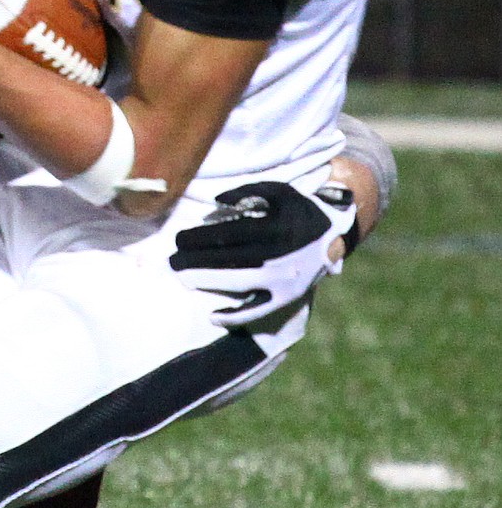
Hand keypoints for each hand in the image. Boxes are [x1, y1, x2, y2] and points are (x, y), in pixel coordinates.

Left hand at [169, 180, 356, 323]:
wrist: (335, 234)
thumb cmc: (299, 209)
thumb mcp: (280, 191)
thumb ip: (248, 191)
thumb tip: (216, 201)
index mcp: (275, 228)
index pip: (227, 236)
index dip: (199, 239)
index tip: (178, 240)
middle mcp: (280, 256)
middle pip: (228, 260)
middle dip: (195, 260)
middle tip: (172, 260)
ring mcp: (284, 280)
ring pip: (238, 284)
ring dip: (207, 282)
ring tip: (183, 278)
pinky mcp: (288, 298)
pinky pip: (259, 311)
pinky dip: (236, 316)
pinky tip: (213, 315)